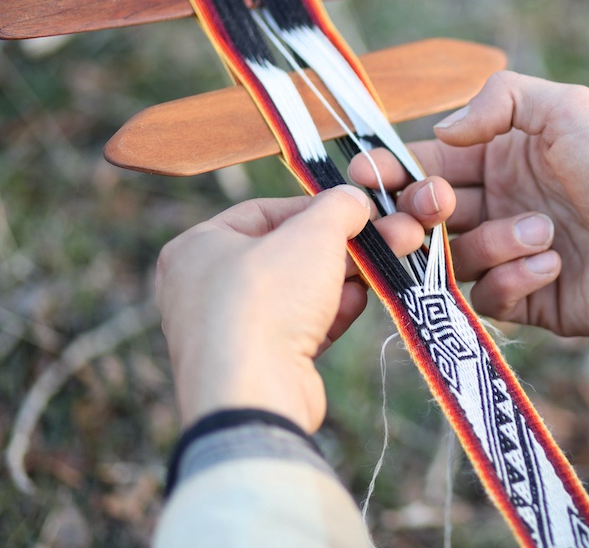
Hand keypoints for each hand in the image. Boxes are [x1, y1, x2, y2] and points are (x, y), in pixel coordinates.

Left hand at [155, 186, 426, 431]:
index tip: (354, 210)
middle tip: (381, 239)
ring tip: (378, 269)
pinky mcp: (255, 367)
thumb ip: (338, 207)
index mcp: (198, 247)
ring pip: (295, 293)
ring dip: (340, 281)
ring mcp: (228, 332)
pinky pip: (296, 329)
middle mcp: (204, 288)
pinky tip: (358, 301)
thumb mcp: (312, 233)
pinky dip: (329, 315)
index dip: (314, 208)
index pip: (264, 212)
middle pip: (284, 254)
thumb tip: (355, 200)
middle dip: (338, 247)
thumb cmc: (268, 300)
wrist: (254, 396)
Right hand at [350, 72, 588, 338]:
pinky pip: (488, 299)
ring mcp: (510, 254)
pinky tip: (554, 265)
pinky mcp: (528, 301)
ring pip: (455, 259)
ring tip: (545, 232)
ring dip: (492, 244)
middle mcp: (497, 204)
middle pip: (426, 217)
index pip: (426, 164)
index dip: (391, 172)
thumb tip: (441, 131)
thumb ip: (499, 100)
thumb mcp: (567, 107)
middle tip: (438, 210)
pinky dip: (513, 281)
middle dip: (422, 215)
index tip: (366, 177)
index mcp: (498, 157)